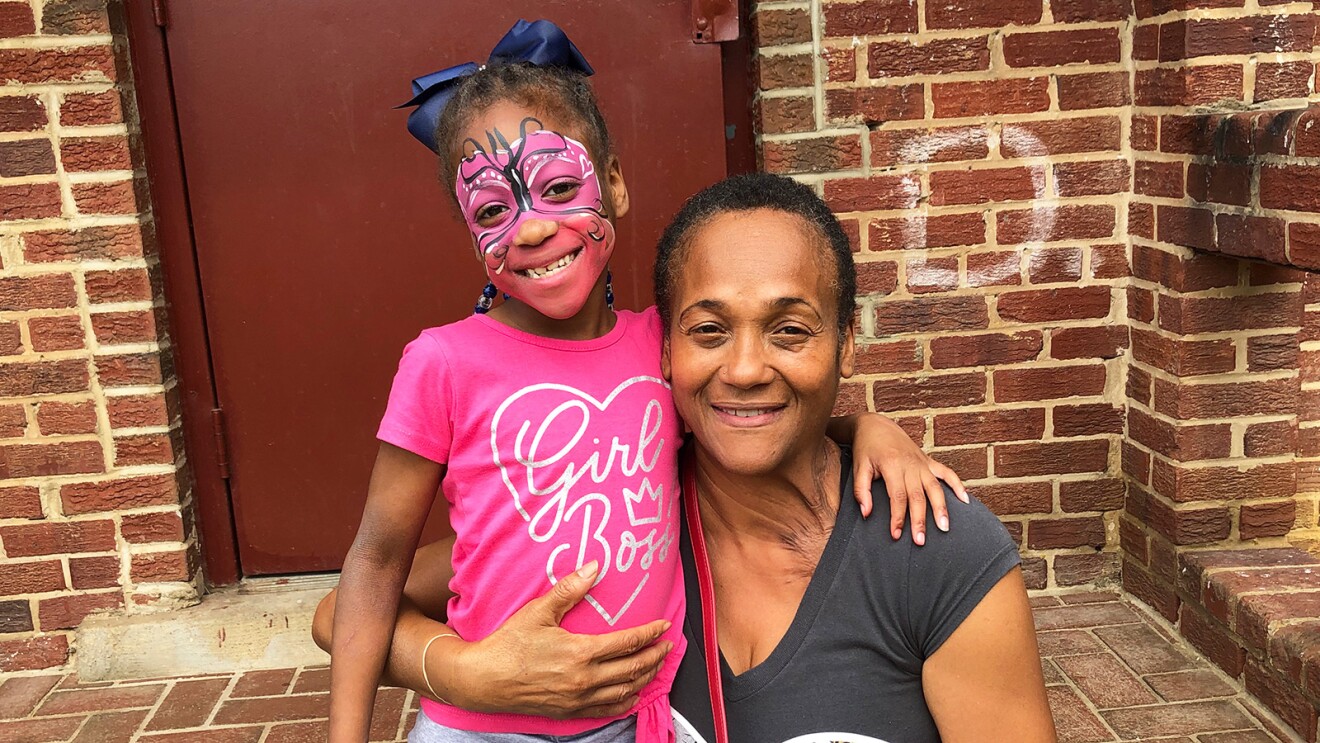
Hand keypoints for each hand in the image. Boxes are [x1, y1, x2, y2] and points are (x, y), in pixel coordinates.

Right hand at [441, 562, 673, 718]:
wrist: (483, 680)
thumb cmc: (508, 644)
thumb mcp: (538, 611)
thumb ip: (569, 589)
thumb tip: (594, 566)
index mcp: (581, 652)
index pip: (628, 642)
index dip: (650, 633)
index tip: (664, 625)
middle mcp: (584, 679)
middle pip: (633, 668)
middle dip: (656, 656)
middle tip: (668, 646)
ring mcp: (578, 699)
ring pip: (625, 691)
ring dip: (645, 678)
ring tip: (656, 666)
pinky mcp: (569, 711)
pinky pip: (607, 709)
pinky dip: (625, 701)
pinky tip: (632, 694)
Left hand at [850, 415, 968, 544]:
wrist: (877, 425)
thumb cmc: (866, 448)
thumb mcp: (859, 467)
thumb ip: (861, 490)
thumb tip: (866, 513)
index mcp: (892, 465)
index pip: (897, 496)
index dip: (898, 517)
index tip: (896, 535)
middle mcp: (911, 464)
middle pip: (918, 496)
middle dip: (920, 520)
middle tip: (920, 541)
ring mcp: (922, 463)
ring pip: (936, 488)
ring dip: (941, 508)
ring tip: (944, 528)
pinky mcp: (929, 461)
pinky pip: (947, 473)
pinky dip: (957, 485)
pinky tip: (965, 501)